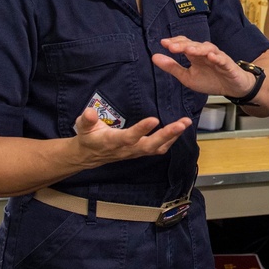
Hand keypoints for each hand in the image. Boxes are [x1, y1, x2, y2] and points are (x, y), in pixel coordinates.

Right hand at [72, 107, 188, 167]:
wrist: (90, 155)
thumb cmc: (88, 137)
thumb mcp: (82, 127)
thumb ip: (86, 120)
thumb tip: (89, 112)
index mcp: (113, 141)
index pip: (129, 137)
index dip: (141, 129)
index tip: (154, 119)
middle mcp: (127, 149)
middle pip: (150, 145)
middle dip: (167, 135)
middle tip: (181, 124)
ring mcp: (136, 152)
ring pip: (158, 147)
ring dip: (173, 136)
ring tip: (185, 123)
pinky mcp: (141, 152)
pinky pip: (159, 149)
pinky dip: (171, 140)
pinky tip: (180, 129)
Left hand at [152, 36, 253, 96]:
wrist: (233, 88)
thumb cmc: (211, 80)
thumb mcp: (187, 77)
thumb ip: (172, 67)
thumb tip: (154, 57)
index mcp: (195, 55)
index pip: (184, 43)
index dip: (175, 42)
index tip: (163, 43)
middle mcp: (206, 53)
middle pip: (194, 45)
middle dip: (183, 45)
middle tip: (172, 47)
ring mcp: (218, 57)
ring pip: (208, 49)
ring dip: (198, 48)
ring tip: (189, 50)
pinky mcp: (228, 65)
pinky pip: (223, 59)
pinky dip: (217, 57)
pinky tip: (211, 57)